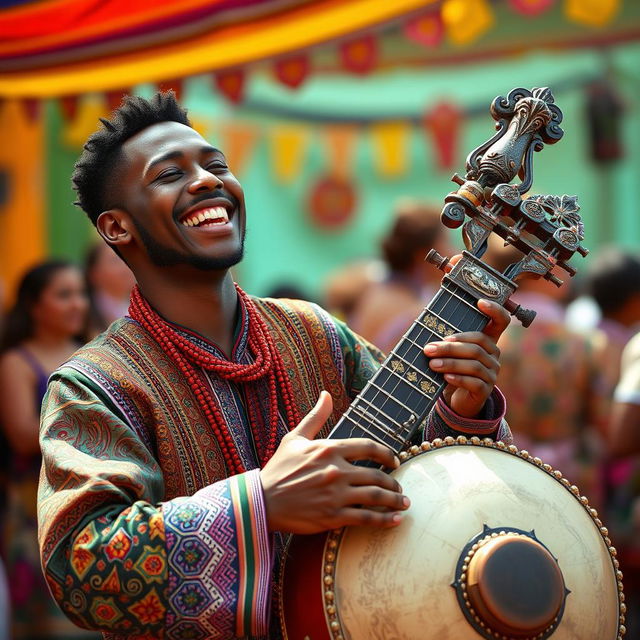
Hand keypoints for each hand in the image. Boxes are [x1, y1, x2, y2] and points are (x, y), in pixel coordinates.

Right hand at [260, 391, 409, 533]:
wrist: (262, 501)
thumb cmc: (278, 468)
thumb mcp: (295, 438)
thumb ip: (315, 416)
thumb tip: (326, 394)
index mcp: (329, 449)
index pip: (368, 447)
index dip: (386, 454)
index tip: (394, 461)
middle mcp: (336, 470)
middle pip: (377, 475)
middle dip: (394, 483)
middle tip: (400, 488)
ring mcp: (336, 494)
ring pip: (376, 496)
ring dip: (395, 500)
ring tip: (403, 504)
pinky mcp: (333, 516)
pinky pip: (366, 518)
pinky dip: (384, 520)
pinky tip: (395, 521)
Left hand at [424, 298, 509, 417]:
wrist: (458, 399)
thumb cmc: (453, 369)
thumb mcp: (451, 353)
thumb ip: (447, 341)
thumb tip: (427, 337)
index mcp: (488, 341)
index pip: (501, 321)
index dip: (495, 310)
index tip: (479, 302)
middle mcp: (494, 355)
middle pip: (476, 345)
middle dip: (450, 346)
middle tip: (428, 349)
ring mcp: (492, 373)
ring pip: (474, 364)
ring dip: (450, 363)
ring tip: (432, 364)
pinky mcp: (485, 390)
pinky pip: (474, 382)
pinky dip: (458, 378)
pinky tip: (445, 377)